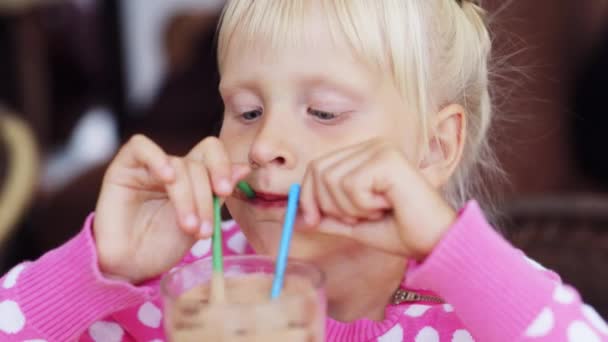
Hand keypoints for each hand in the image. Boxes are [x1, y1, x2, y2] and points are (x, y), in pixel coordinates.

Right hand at [94, 135, 249, 283]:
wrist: (130, 268)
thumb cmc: (164, 247)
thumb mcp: (201, 221)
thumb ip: (218, 194)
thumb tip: (244, 168)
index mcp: (194, 177)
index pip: (213, 154)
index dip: (223, 167)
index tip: (226, 192)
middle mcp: (173, 168)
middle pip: (199, 163)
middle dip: (205, 196)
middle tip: (205, 226)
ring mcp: (149, 166)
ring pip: (178, 163)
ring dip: (187, 197)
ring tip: (188, 226)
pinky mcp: (123, 167)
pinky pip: (141, 147)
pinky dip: (157, 158)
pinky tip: (167, 178)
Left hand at [298, 139, 456, 259]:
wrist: (434, 242)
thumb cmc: (398, 231)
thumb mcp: (351, 224)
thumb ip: (323, 216)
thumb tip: (289, 216)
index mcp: (362, 156)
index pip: (315, 168)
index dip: (306, 196)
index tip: (314, 221)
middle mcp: (370, 146)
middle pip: (318, 171)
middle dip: (328, 204)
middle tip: (355, 218)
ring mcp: (380, 149)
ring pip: (332, 180)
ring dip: (349, 208)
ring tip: (376, 210)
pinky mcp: (387, 159)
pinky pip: (351, 184)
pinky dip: (363, 205)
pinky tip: (387, 205)